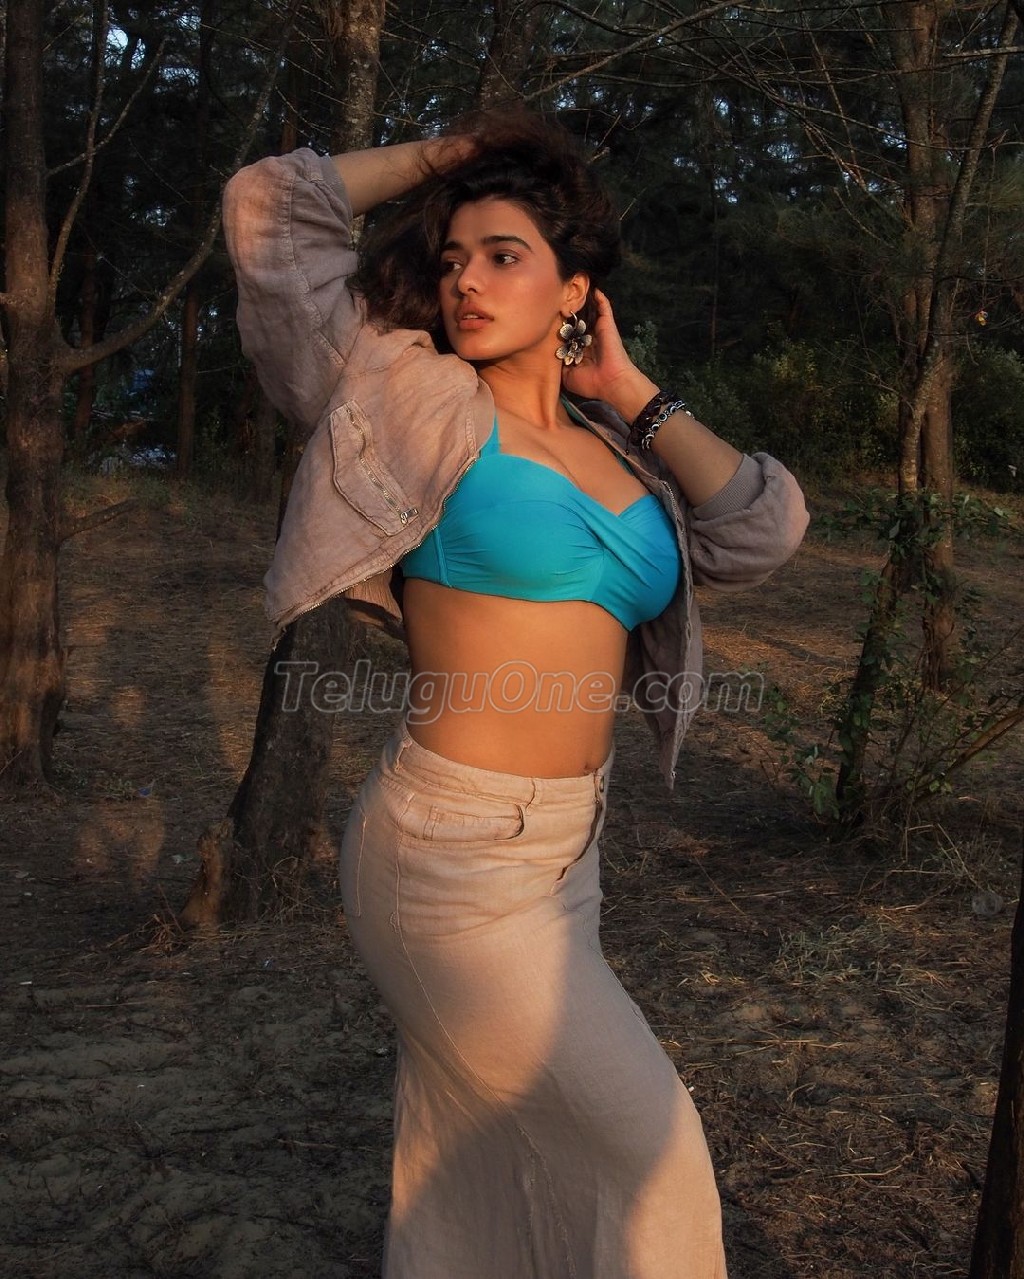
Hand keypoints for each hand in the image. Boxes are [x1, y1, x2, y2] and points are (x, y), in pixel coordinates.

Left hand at [560, 289, 656, 417]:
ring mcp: (598, 329)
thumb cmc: (590, 383)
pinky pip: (603, 306)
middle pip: (576, 320)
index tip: (546, 318)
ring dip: (583, 300)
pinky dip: (599, 297)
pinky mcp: (606, 323)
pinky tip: (593, 286)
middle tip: (557, 298)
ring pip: (589, 311)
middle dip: (568, 311)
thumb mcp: (568, 377)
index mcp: (580, 350)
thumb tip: (550, 354)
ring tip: (572, 286)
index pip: (567, 334)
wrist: (610, 382)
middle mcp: (588, 338)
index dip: (558, 327)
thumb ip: (559, 364)